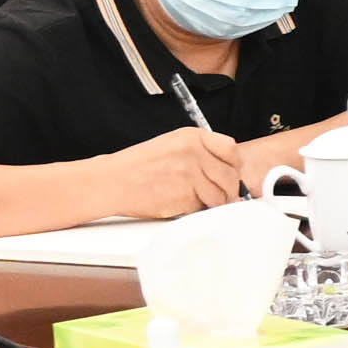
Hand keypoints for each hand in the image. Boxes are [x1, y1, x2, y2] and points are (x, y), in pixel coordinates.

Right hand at [101, 123, 250, 215]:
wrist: (113, 181)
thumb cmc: (139, 165)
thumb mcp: (171, 144)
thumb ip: (200, 152)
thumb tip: (227, 169)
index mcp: (191, 137)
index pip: (231, 149)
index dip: (234, 165)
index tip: (231, 173)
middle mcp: (193, 154)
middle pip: (230, 176)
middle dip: (228, 189)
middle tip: (220, 195)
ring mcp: (190, 176)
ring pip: (220, 196)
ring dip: (214, 202)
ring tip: (199, 200)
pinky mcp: (184, 197)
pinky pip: (202, 208)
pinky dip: (196, 210)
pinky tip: (181, 203)